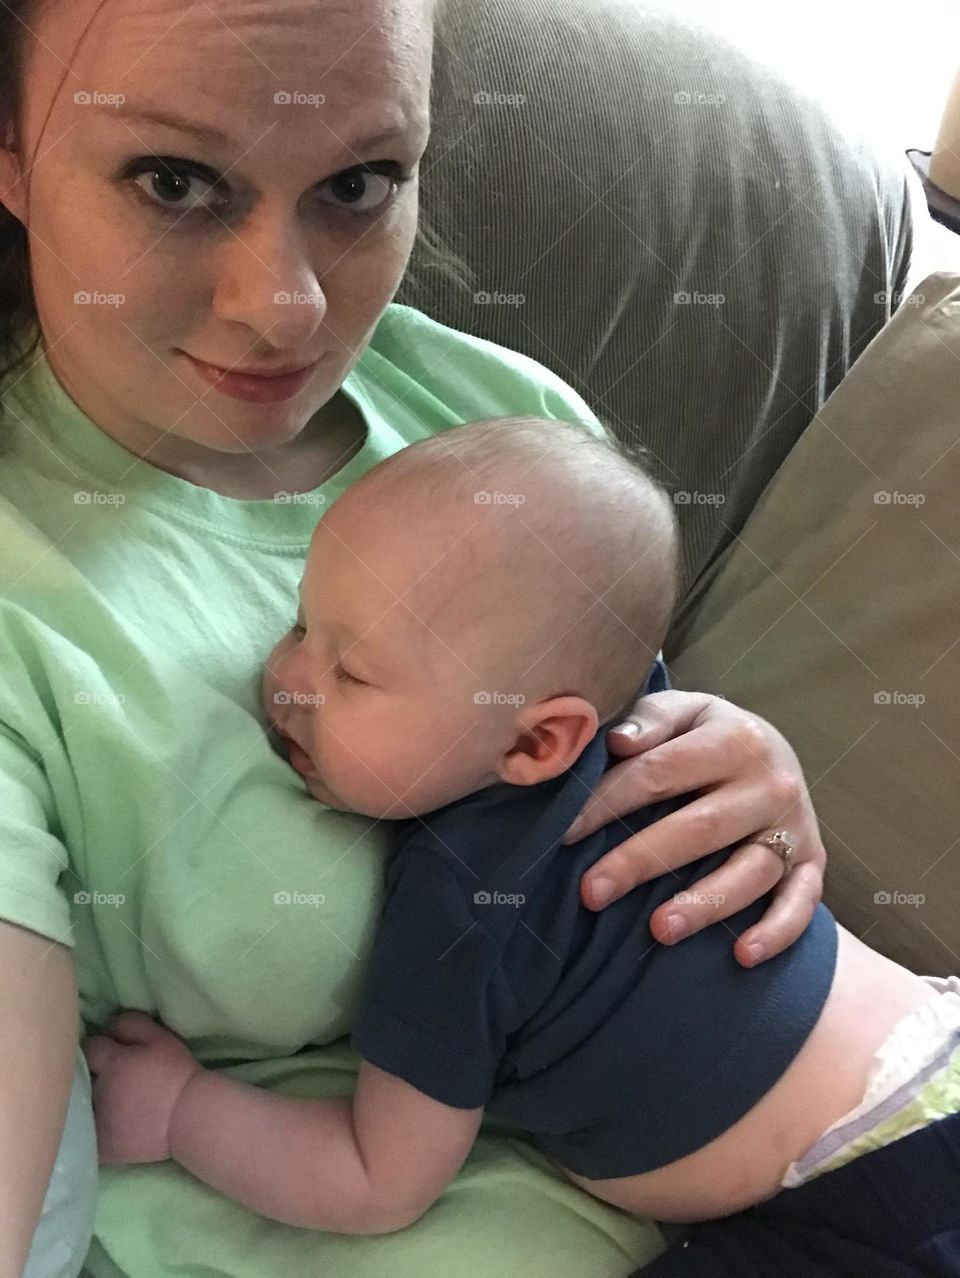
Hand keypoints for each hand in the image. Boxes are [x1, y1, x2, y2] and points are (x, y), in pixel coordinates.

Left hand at [83, 1010, 201, 1164]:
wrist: (190, 1118)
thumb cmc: (176, 1074)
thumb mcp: (160, 1038)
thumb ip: (131, 1025)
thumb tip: (108, 1024)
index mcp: (112, 1064)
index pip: (90, 1047)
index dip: (102, 1047)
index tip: (112, 1052)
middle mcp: (99, 1092)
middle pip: (83, 1076)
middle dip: (92, 1073)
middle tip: (111, 1076)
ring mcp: (98, 1122)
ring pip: (82, 1104)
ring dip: (90, 1099)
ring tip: (108, 1100)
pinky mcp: (102, 1146)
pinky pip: (85, 1134)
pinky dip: (90, 1128)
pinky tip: (106, 1123)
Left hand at [563, 690, 824, 966]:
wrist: (772, 747)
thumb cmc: (706, 735)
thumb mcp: (681, 712)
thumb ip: (649, 719)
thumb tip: (617, 742)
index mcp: (733, 738)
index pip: (660, 771)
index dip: (608, 803)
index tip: (563, 834)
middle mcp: (770, 783)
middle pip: (700, 827)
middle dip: (641, 861)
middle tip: (591, 893)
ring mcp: (795, 826)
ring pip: (750, 871)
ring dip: (705, 903)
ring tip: (658, 930)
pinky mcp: (813, 861)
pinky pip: (802, 902)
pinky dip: (777, 931)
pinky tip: (742, 955)